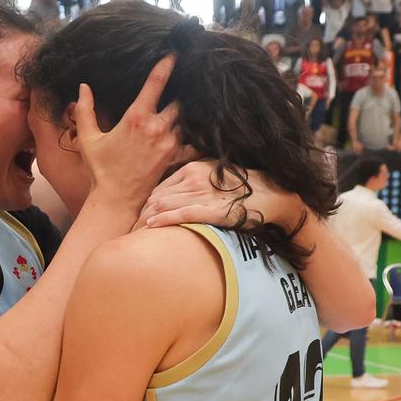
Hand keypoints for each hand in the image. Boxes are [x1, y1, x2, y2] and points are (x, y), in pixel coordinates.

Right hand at [75, 53, 180, 208]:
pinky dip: (192, 137)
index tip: (174, 53)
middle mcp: (156, 127)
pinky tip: (193, 133)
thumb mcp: (88, 138)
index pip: (156, 83)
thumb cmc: (100, 169)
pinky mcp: (174, 157)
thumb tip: (83, 87)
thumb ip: (85, 110)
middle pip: (178, 102)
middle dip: (178, 96)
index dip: (166, 65)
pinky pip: (191, 142)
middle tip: (180, 89)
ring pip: (183, 120)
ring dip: (181, 117)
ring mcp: (168, 143)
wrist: (115, 199)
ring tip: (180, 112)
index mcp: (136, 117)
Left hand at [141, 161, 290, 231]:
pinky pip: (183, 214)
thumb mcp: (214, 175)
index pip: (160, 187)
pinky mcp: (212, 209)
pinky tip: (152, 226)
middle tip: (128, 229)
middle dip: (141, 214)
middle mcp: (194, 178)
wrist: (271, 194)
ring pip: (165, 205)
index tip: (136, 217)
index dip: (146, 204)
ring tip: (133, 233)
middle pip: (157, 197)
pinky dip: (165, 220)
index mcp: (193, 168)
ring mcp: (203, 193)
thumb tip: (172, 194)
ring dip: (147, 220)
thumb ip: (194, 180)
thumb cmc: (242, 187)